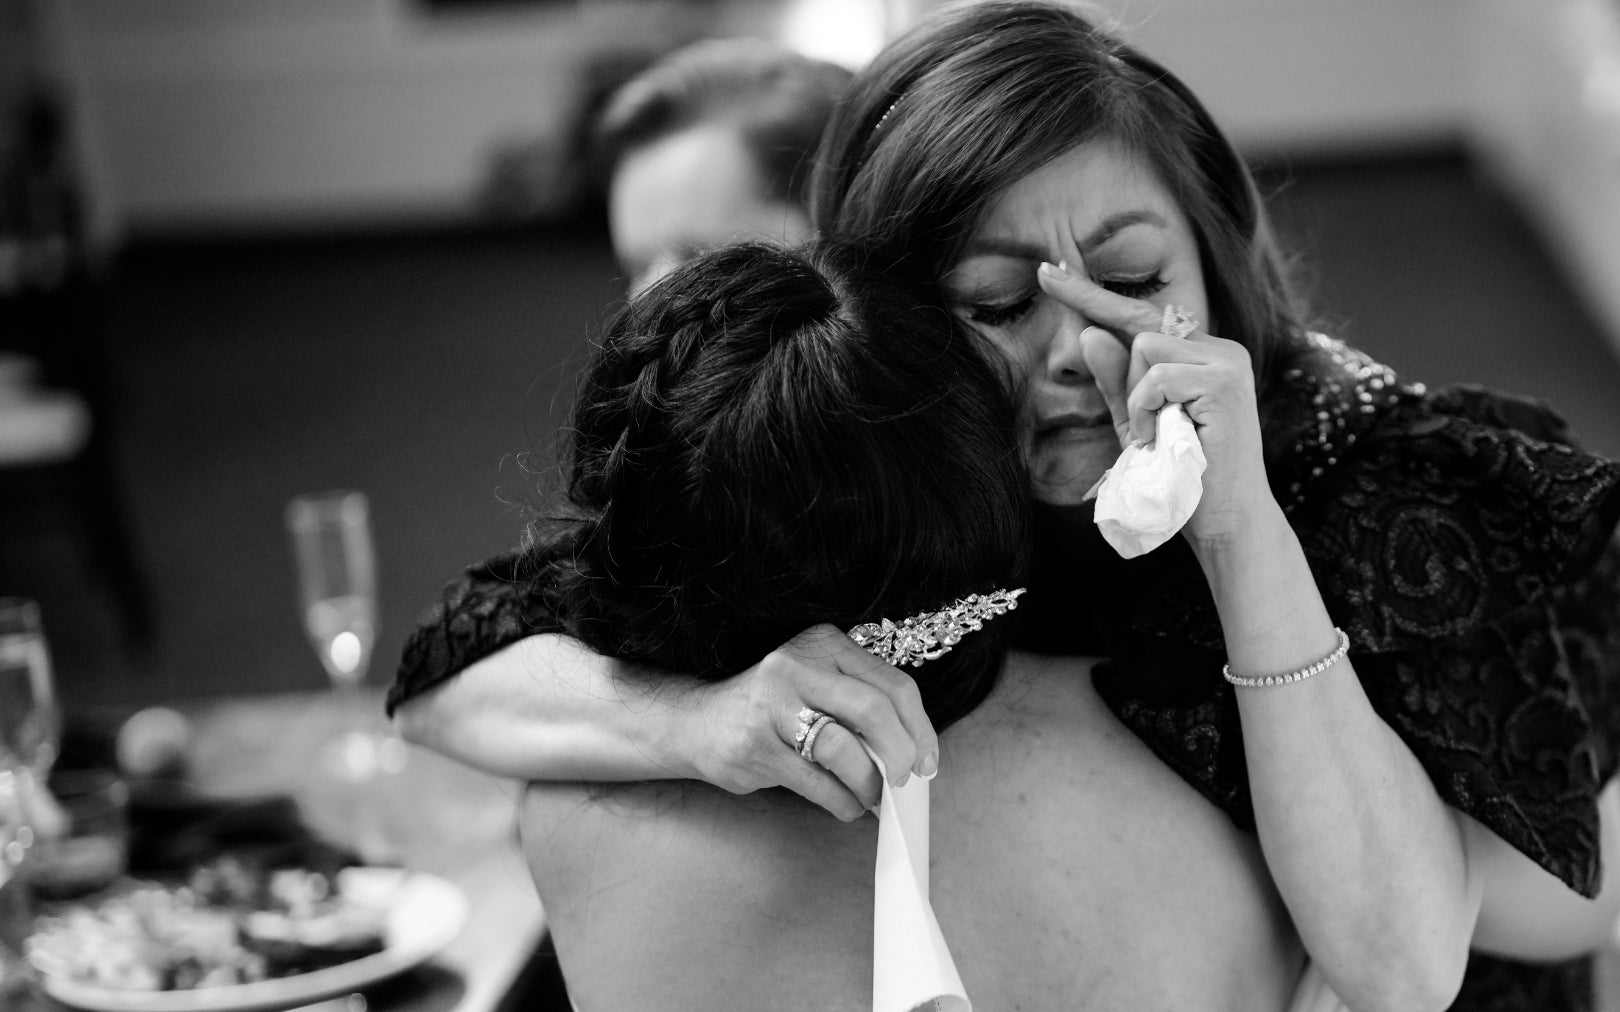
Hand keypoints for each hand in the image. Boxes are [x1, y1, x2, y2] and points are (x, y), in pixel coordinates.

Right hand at [687, 625, 939, 820]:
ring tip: (872, 797)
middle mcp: (796, 667)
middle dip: (901, 754)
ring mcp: (772, 707)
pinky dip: (842, 801)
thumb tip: (915, 751)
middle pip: (873, 710)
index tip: (929, 761)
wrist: (699, 723)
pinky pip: (817, 783)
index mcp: (823, 645)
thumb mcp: (817, 684)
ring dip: (869, 784)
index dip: (921, 728)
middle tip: (906, 781)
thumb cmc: (774, 708)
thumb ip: (860, 703)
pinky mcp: (756, 747)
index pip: (891, 684)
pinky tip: (847, 805)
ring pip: (844, 750)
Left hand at [1036, 258, 1276, 546]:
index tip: (1045, 271)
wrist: (1223, 521)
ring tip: (1162, 438)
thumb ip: (1113, 382)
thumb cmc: (1181, 476)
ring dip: (1138, 400)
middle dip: (1124, 379)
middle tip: (1147, 432)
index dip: (1090, 294)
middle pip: (1138, 330)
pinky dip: (1148, 411)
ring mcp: (1227, 360)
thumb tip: (1089, 334)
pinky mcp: (1224, 379)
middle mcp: (1219, 347)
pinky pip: (1156, 376)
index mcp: (1201, 354)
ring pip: (1145, 347)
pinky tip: (1165, 439)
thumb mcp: (1135, 424)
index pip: (1139, 315)